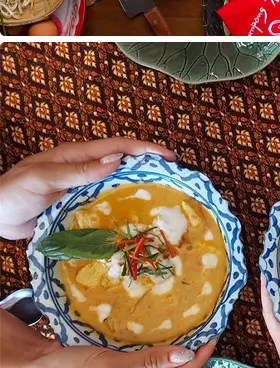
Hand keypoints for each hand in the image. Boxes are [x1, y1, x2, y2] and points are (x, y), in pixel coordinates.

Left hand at [0, 139, 174, 238]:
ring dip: (137, 187)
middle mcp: (81, 169)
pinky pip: (102, 205)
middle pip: (121, 163)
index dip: (144, 149)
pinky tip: (133, 220)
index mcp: (75, 155)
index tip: (169, 157)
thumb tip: (117, 161)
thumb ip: (79, 171)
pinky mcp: (74, 208)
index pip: (117, 147)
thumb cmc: (11, 193)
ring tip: (162, 198)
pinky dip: (120, 208)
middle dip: (148, 165)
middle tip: (174, 177)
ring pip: (115, 184)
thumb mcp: (43, 179)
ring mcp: (78, 189)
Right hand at [1, 309, 213, 367]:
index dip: (199, 356)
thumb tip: (186, 353)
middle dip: (190, 346)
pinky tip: (169, 324)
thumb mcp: (112, 367)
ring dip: (175, 341)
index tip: (216, 333)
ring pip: (161, 359)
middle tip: (210, 318)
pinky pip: (147, 354)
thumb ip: (149, 360)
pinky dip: (157, 341)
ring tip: (197, 318)